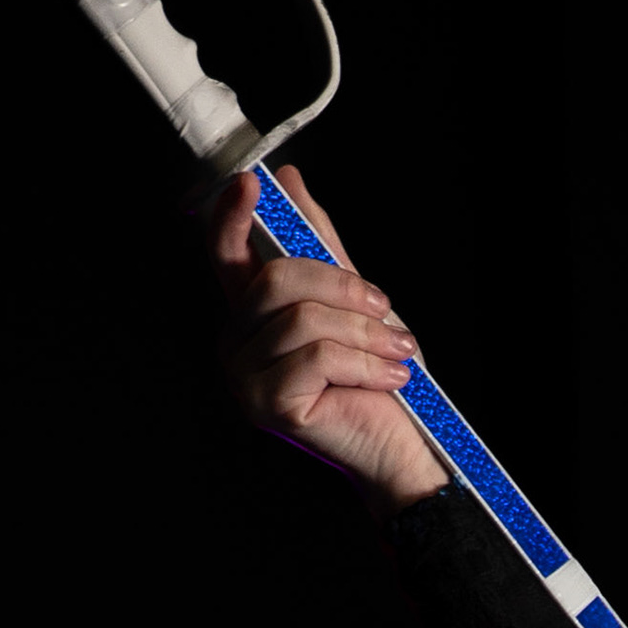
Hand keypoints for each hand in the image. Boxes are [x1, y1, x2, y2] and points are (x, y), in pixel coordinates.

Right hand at [212, 163, 446, 503]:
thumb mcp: (353, 299)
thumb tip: (290, 181)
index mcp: (250, 312)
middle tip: (385, 310)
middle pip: (276, 279)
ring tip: (398, 353)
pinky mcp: (267, 406)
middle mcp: (236, 341)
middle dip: (342, 287)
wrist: (401, 447)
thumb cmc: (376, 378)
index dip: (234, 214)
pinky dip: (364, 363)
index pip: (227, 252)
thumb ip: (320, 244)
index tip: (253, 182)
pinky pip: (316, 356)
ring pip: (302, 318)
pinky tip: (390, 378)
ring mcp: (244, 377)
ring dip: (364, 333)